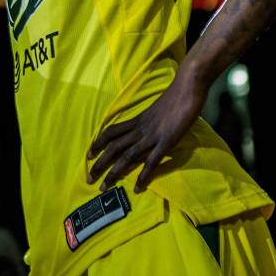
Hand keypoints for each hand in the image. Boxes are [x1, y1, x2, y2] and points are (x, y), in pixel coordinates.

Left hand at [87, 72, 207, 192]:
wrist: (187, 86)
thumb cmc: (176, 96)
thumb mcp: (157, 109)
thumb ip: (150, 120)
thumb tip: (147, 127)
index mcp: (137, 120)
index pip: (111, 132)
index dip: (98, 143)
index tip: (88, 155)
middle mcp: (140, 129)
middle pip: (113, 147)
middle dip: (100, 164)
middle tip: (89, 180)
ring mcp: (152, 135)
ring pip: (127, 156)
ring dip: (114, 173)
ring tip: (104, 188)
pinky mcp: (166, 141)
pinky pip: (152, 161)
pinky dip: (143, 176)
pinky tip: (137, 188)